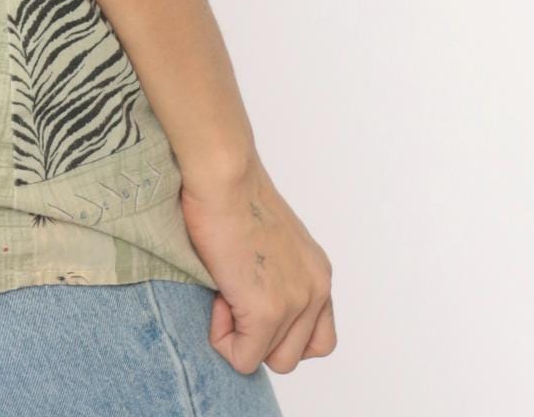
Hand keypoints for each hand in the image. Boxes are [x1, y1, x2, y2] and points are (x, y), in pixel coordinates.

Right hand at [179, 150, 335, 375]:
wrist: (224, 173)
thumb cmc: (233, 189)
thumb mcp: (273, 238)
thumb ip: (278, 274)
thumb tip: (250, 300)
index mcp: (318, 273)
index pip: (317, 336)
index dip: (279, 329)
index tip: (250, 294)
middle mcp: (316, 290)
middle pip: (294, 354)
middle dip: (260, 336)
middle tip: (234, 293)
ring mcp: (295, 303)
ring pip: (272, 361)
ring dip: (243, 338)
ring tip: (225, 292)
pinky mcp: (267, 311)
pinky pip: (244, 358)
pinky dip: (223, 339)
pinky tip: (216, 298)